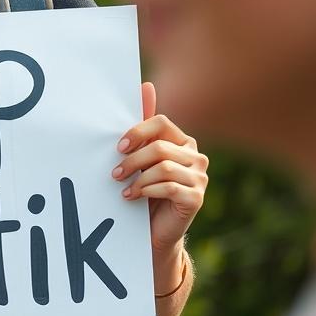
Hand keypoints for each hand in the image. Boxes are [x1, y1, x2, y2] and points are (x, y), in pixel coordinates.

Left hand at [112, 82, 207, 252]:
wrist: (154, 229)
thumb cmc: (146, 187)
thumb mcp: (141, 156)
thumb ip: (143, 125)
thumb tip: (146, 86)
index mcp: (183, 141)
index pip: (162, 123)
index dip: (137, 132)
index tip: (118, 147)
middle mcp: (196, 156)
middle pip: (160, 147)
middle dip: (132, 160)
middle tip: (115, 173)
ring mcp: (200, 178)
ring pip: (164, 167)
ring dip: (138, 178)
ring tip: (124, 188)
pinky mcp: (197, 198)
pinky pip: (170, 187)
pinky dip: (147, 190)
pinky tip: (134, 196)